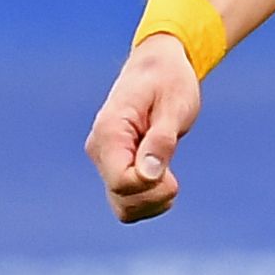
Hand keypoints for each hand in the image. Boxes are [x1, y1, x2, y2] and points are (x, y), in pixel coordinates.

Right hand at [86, 36, 201, 222]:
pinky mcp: (115, 168)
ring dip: (152, 202)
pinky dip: (149, 201)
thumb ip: (161, 140)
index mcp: (110, 132)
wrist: (159, 66)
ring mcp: (105, 161)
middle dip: (154, 197)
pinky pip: (128, 202)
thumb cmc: (168, 80)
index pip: (121, 182)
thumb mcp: (173, 105)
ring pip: (124, 208)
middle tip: (174, 175)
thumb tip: (149, 174)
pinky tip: (163, 180)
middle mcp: (100, 150)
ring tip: (169, 175)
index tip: (172, 175)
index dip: (150, 187)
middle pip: (122, 200)